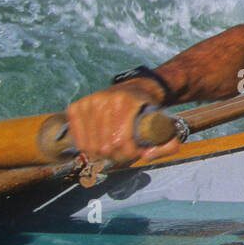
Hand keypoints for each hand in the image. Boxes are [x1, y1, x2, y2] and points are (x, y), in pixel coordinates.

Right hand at [64, 82, 182, 165]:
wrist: (137, 88)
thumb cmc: (150, 110)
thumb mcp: (168, 125)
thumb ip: (168, 146)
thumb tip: (145, 156)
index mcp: (124, 102)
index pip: (120, 141)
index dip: (128, 154)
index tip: (136, 153)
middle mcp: (103, 100)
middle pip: (104, 145)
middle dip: (116, 156)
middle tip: (125, 153)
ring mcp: (87, 102)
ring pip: (89, 145)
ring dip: (101, 154)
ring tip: (113, 150)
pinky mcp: (76, 107)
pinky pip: (77, 138)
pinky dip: (87, 147)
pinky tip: (98, 144)